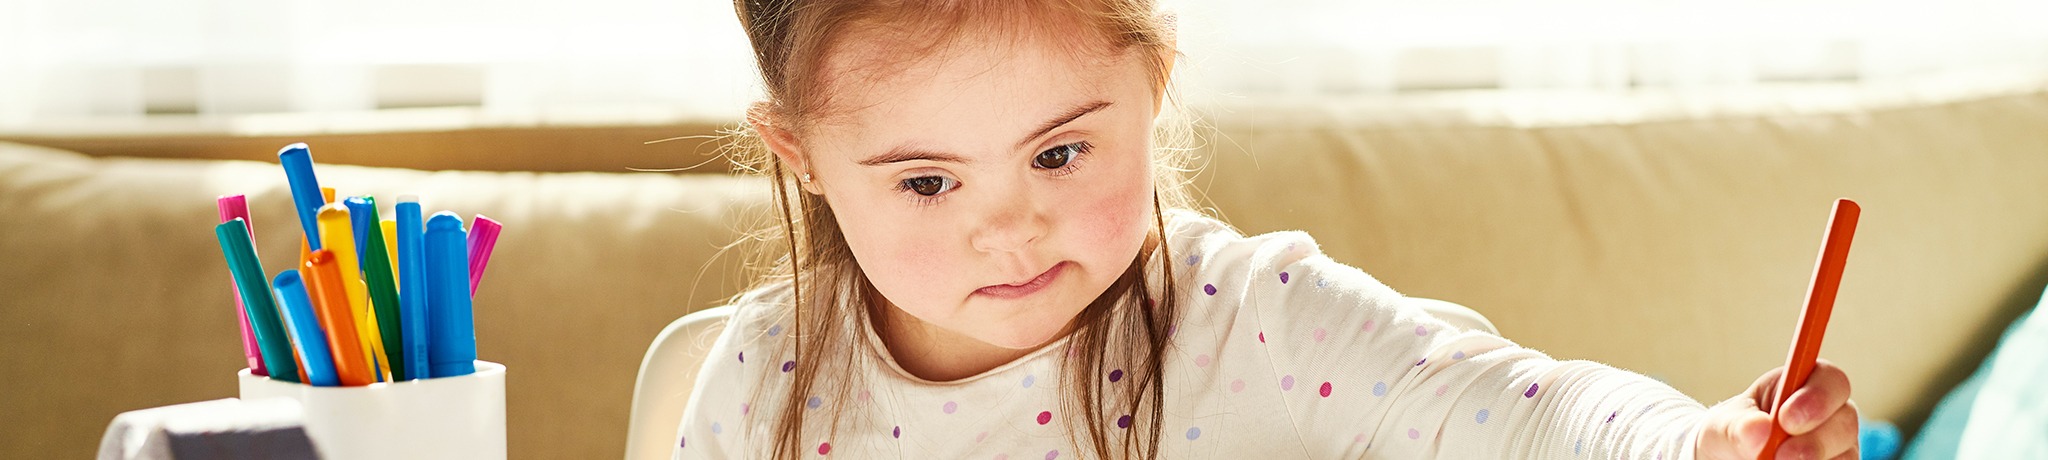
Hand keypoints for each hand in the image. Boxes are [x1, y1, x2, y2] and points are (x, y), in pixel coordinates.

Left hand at [1695, 360, 1859, 459]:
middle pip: (1846, 420)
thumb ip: (1739, 425)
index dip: (1817, 396)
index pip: (1830, 378)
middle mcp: (1830, 413)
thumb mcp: (1724, 425)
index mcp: (1803, 385)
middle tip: (1781, 455)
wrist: (1731, 458)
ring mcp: (1838, 444)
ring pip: (1846, 453)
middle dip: (1815, 440)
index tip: (1786, 419)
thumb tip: (1759, 428)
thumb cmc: (1733, 432)